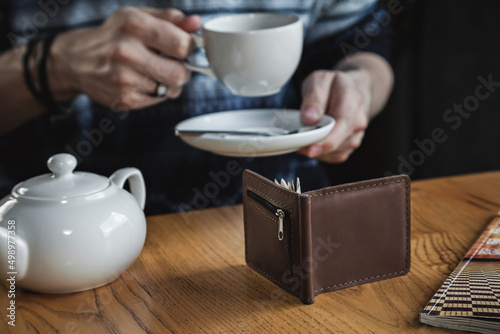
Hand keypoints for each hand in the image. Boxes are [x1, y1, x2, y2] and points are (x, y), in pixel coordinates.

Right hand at [49, 7, 201, 109]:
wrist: (75, 60)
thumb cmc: (113, 36)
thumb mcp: (137, 17)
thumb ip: (170, 19)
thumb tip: (197, 23)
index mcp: (133, 25)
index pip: (181, 44)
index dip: (190, 49)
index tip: (186, 49)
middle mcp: (126, 51)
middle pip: (179, 73)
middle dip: (184, 70)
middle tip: (176, 65)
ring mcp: (124, 78)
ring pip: (170, 89)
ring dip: (170, 83)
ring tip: (156, 72)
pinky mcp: (124, 98)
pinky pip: (158, 99)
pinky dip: (158, 93)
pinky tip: (144, 82)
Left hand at [298, 69, 371, 162]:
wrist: (352, 91)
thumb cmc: (333, 86)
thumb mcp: (320, 80)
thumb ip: (314, 97)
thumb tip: (309, 118)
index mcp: (353, 100)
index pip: (343, 123)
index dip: (326, 140)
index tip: (309, 148)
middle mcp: (359, 121)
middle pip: (340, 143)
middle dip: (317, 148)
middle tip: (297, 146)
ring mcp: (356, 136)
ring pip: (336, 152)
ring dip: (317, 150)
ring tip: (303, 138)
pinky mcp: (349, 147)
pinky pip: (334, 157)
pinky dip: (320, 154)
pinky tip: (312, 142)